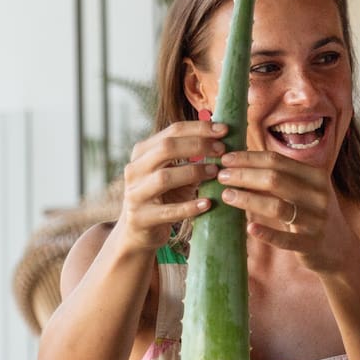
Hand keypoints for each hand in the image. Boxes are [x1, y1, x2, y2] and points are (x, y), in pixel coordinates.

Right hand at [115, 121, 227, 251]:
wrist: (139, 231)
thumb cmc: (164, 196)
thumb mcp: (176, 172)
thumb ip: (193, 157)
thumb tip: (224, 139)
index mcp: (143, 152)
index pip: (172, 131)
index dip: (199, 129)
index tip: (224, 130)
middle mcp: (135, 169)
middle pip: (165, 148)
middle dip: (197, 146)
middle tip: (222, 150)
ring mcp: (135, 194)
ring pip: (164, 177)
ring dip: (193, 173)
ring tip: (215, 173)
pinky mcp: (140, 218)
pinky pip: (168, 211)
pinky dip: (189, 207)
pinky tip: (207, 204)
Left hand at [212, 149, 340, 269]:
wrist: (339, 249)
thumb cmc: (312, 214)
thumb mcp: (305, 190)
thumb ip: (281, 176)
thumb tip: (240, 161)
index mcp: (316, 176)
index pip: (277, 160)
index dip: (249, 158)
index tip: (225, 158)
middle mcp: (319, 194)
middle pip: (275, 179)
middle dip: (244, 175)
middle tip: (220, 176)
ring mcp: (316, 220)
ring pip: (277, 206)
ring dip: (248, 199)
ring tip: (226, 196)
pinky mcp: (311, 244)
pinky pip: (286, 239)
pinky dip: (267, 233)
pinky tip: (249, 228)